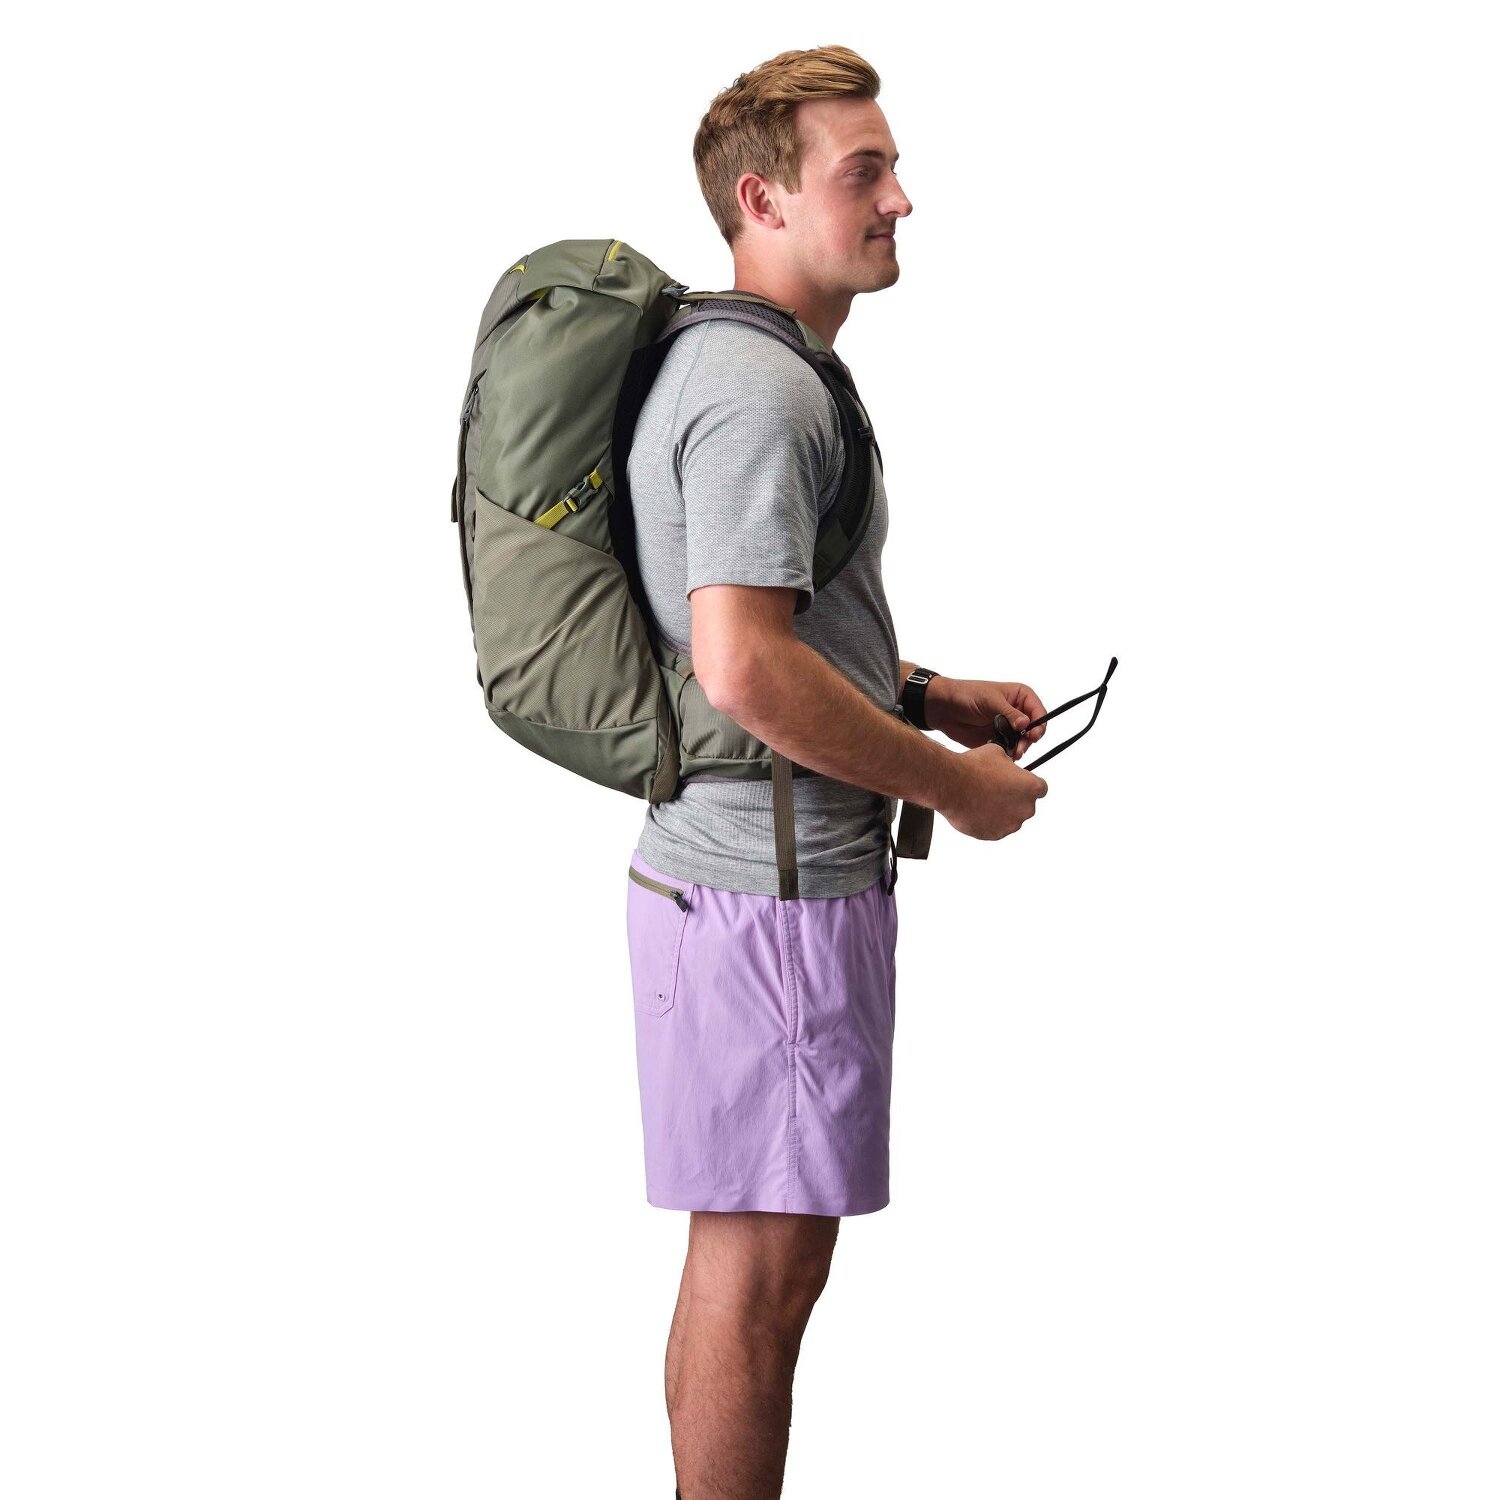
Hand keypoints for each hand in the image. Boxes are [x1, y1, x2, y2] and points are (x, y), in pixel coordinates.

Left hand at [926, 676, 1047, 757]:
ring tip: (1011, 753)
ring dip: (1019, 748)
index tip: (1033, 735)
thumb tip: (1026, 723)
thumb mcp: (990, 700)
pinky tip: (1002, 755)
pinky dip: (1008, 753)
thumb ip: (1009, 712)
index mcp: (1020, 696)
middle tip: (1020, 748)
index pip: (1039, 712)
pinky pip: (1009, 749)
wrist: (944, 708)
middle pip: (1034, 730)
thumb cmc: (967, 694)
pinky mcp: (998, 739)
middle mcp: (1017, 712)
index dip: (1039, 724)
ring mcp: (1008, 727)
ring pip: (1023, 742)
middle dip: (1029, 740)